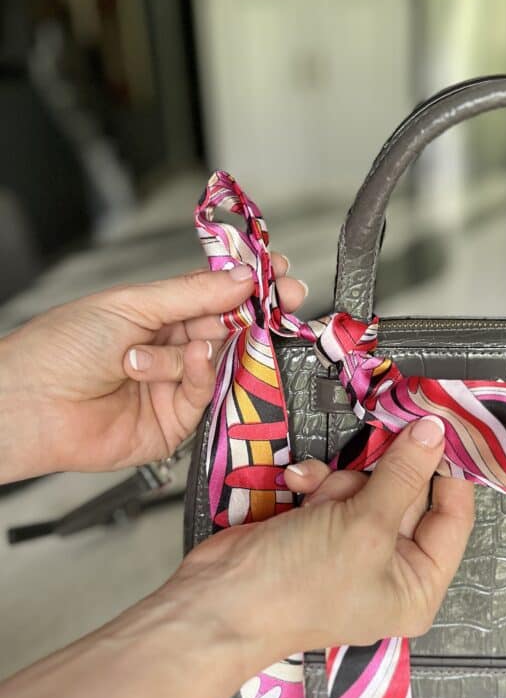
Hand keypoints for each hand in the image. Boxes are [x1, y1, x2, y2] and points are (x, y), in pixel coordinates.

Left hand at [0, 260, 306, 479]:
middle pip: (231, 330)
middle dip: (257, 314)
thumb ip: (193, 294)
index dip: (250, 286)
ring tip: (188, 342)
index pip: (217, 296)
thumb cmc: (61, 347)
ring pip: (222, 362)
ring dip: (211, 346)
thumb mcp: (132, 304)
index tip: (279, 273)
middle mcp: (172, 351)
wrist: (31, 403)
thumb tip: (242, 278)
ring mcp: (176, 387)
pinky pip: (207, 395)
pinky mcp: (178, 424)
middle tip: (282, 299)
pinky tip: (189, 359)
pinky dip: (200, 374)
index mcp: (159, 314)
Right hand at [172, 417, 474, 669]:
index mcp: (417, 586)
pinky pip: (335, 490)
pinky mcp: (319, 528)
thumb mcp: (364, 526)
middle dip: (383, 472)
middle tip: (382, 435)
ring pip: (369, 485)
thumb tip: (436, 433)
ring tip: (320, 493)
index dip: (450, 471)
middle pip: (409, 495)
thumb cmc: (299, 584)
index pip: (454, 518)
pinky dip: (318, 483)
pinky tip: (298, 484)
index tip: (445, 424)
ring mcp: (352, 547)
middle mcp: (391, 569)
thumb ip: (404, 474)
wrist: (219, 600)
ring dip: (343, 480)